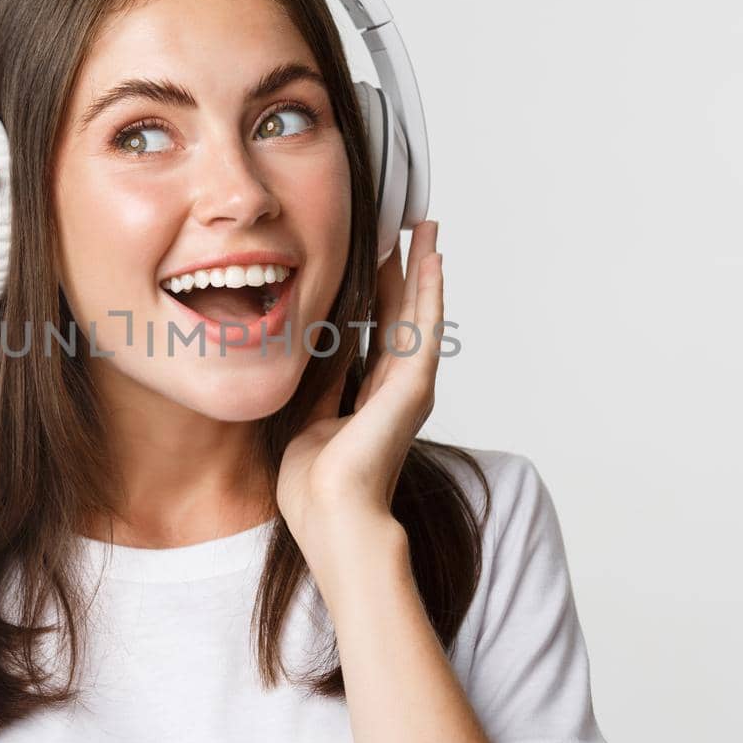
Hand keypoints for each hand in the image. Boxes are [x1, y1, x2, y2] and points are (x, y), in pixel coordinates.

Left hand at [276, 220, 443, 570]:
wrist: (332, 515)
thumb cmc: (315, 485)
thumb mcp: (309, 417)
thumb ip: (320, 384)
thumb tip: (313, 350)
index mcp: (372, 398)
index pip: (377, 333)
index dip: (377, 293)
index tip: (376, 255)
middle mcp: (397, 388)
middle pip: (402, 315)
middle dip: (405, 270)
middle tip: (410, 227)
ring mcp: (410, 386)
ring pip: (419, 313)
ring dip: (424, 268)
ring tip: (428, 229)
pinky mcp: (414, 385)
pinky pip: (425, 327)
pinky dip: (430, 290)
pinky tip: (433, 259)